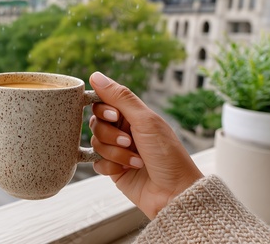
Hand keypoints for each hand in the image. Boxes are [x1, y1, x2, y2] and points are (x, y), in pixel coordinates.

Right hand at [88, 72, 203, 218]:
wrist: (174, 193)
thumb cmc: (167, 154)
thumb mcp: (145, 120)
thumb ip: (119, 97)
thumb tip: (95, 75)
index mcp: (132, 115)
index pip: (103, 102)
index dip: (103, 109)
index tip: (114, 116)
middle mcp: (123, 130)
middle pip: (95, 123)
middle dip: (111, 134)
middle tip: (130, 142)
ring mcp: (117, 150)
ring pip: (96, 143)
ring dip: (115, 153)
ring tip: (136, 161)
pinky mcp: (112, 169)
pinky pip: (97, 163)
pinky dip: (110, 167)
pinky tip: (126, 171)